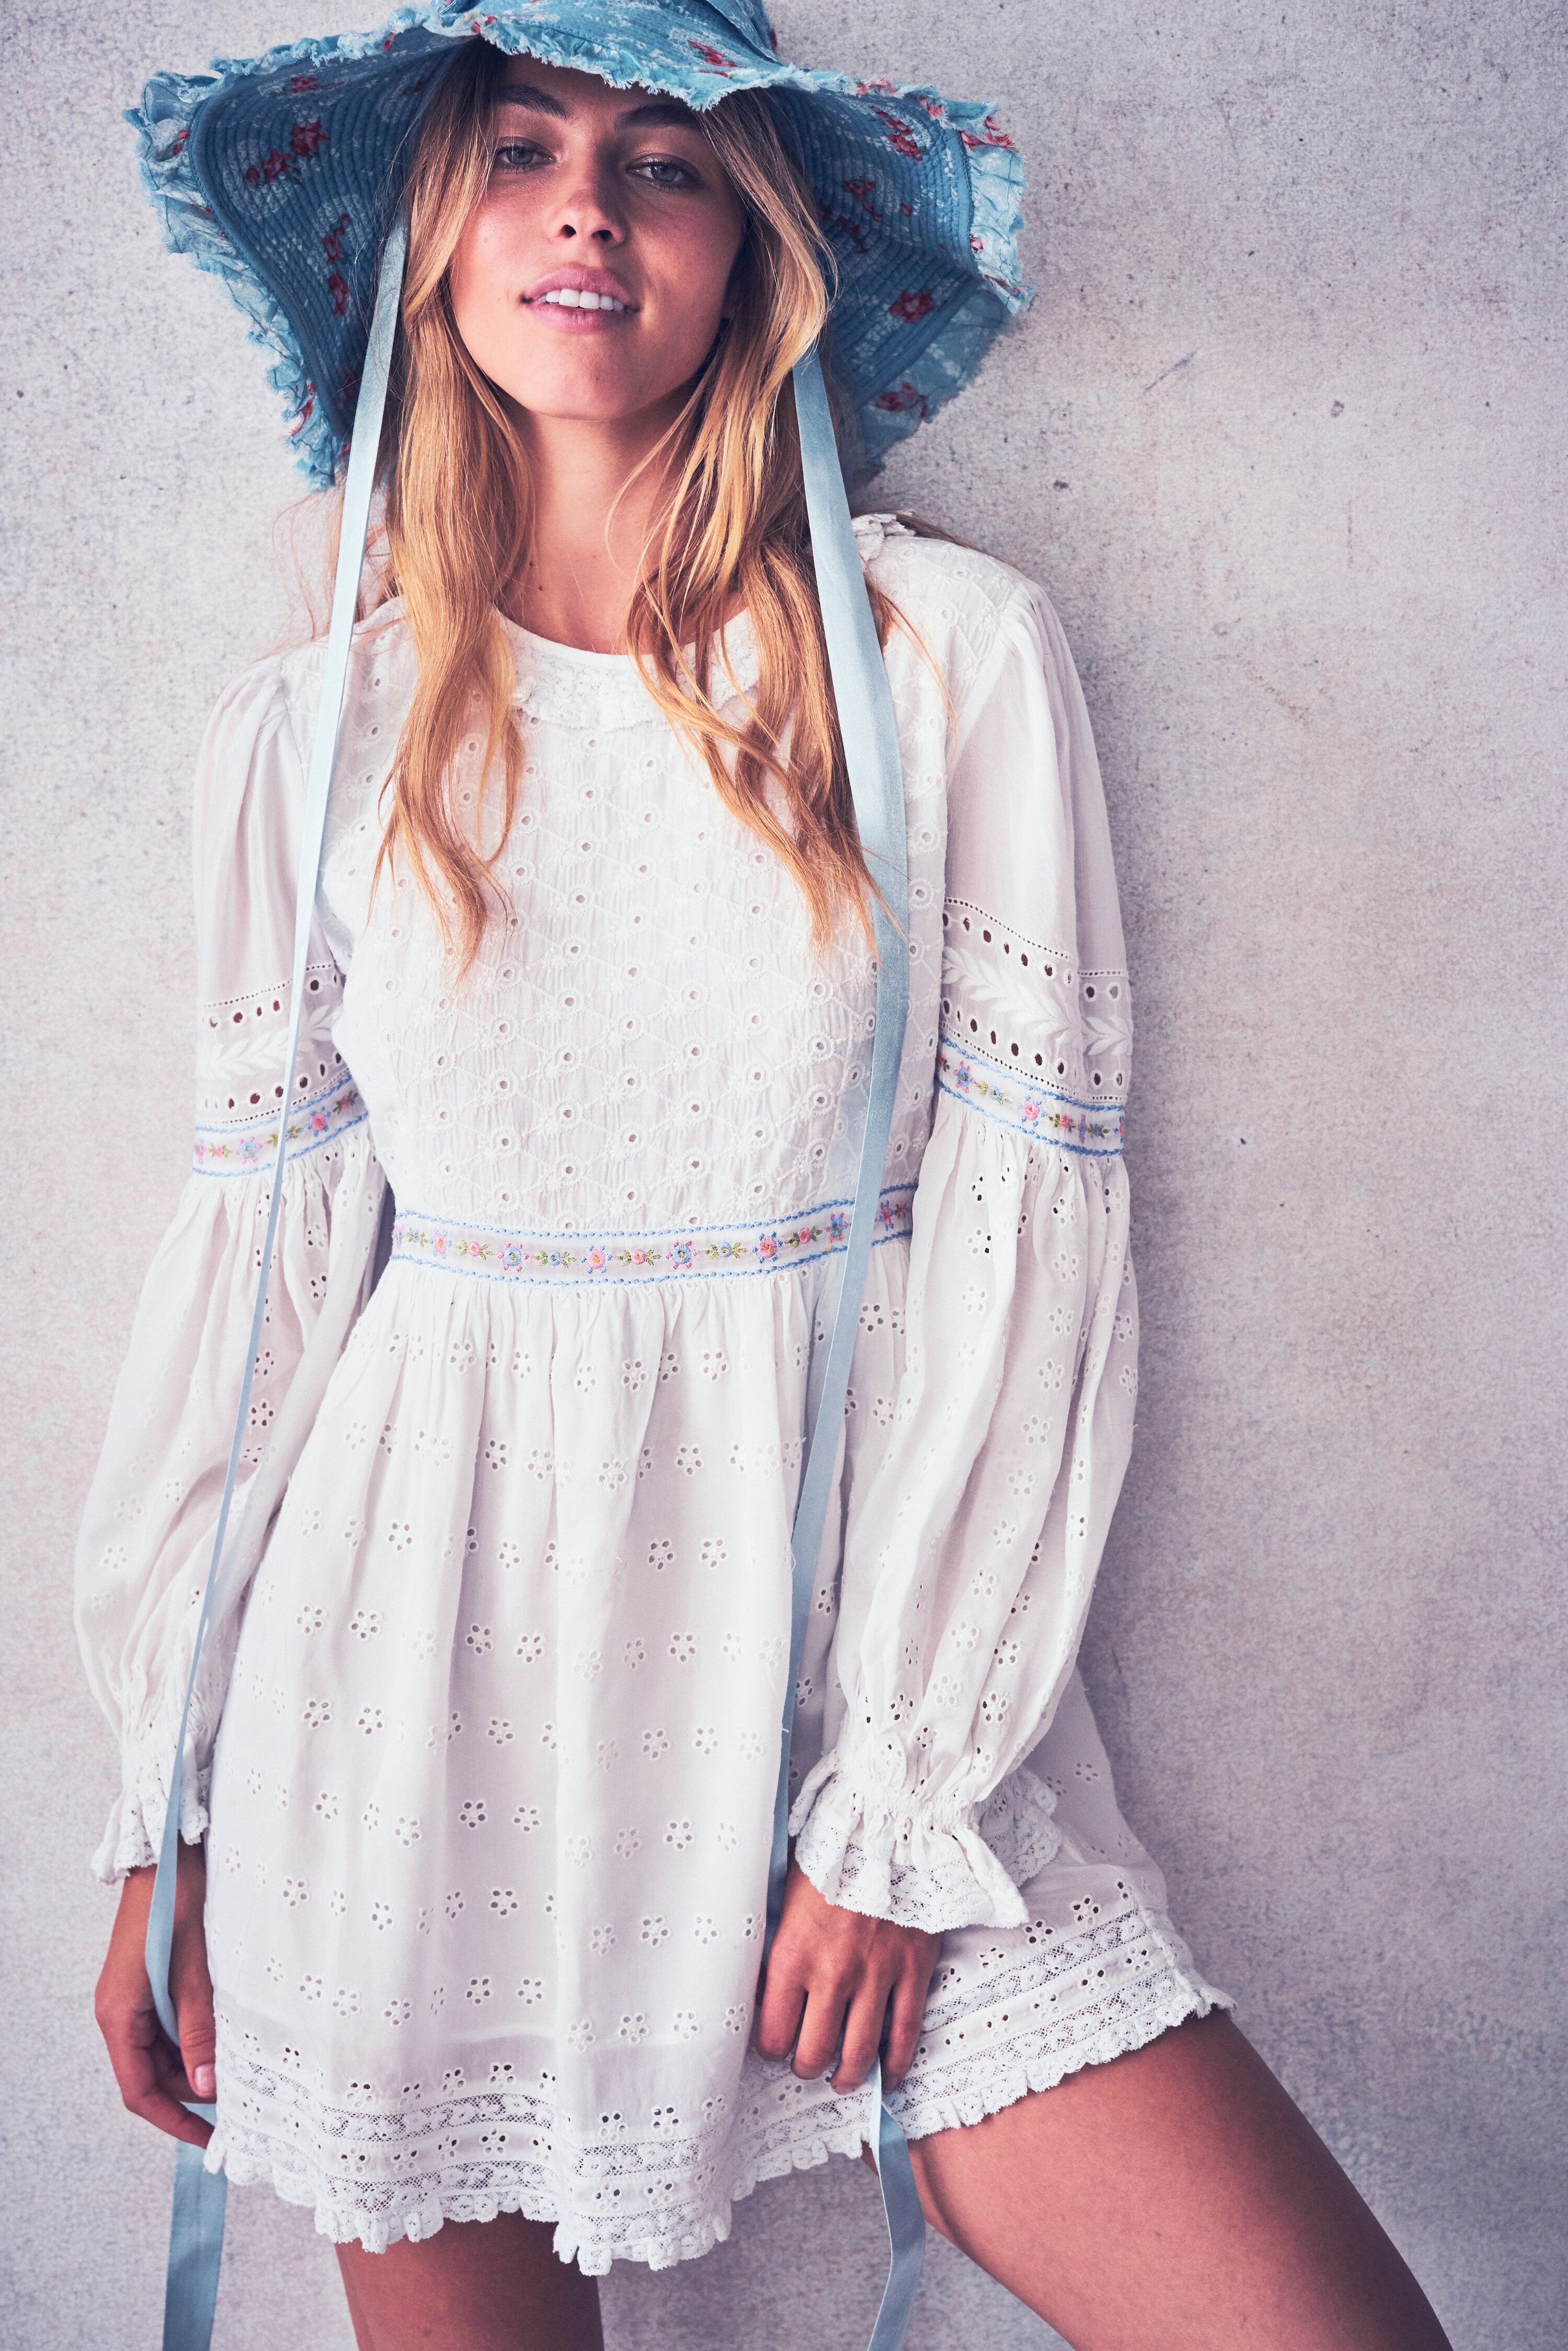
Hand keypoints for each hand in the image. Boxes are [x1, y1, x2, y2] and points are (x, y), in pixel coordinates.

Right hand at [94, 1840, 215, 2148]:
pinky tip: (223, 2036)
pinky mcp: (147, 1983)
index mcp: (119, 2015)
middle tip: (238, 2103)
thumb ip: (198, 2027)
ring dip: (194, 2064)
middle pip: (151, 2074)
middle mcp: (118, 2012)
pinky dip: (192, 2038)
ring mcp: (131, 1998)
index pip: (139, 2090)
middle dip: (190, 2093)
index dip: (173, 2120)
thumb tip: (206, 2083)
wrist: (168, 1854)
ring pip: (160, 2052)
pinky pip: (166, 2025)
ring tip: (237, 2071)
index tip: (208, 2139)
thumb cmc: (177, 1902)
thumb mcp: (193, 1970)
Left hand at [753, 1859, 940, 2093]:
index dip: (772, 2047)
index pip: (774, 2033)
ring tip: (841, 2078)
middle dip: (807, 2066)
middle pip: (814, 2053)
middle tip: (806, 2064)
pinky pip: (903, 2033)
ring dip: (846, 2075)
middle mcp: (832, 1974)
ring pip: (858, 2053)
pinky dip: (894, 2063)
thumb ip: (777, 1941)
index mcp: (792, 1954)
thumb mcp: (785, 1894)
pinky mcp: (912, 1971)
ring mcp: (876, 1976)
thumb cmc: (831, 1855)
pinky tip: (886, 2073)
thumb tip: (763, 1982)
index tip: (775, 2044)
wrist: (888, 1827)